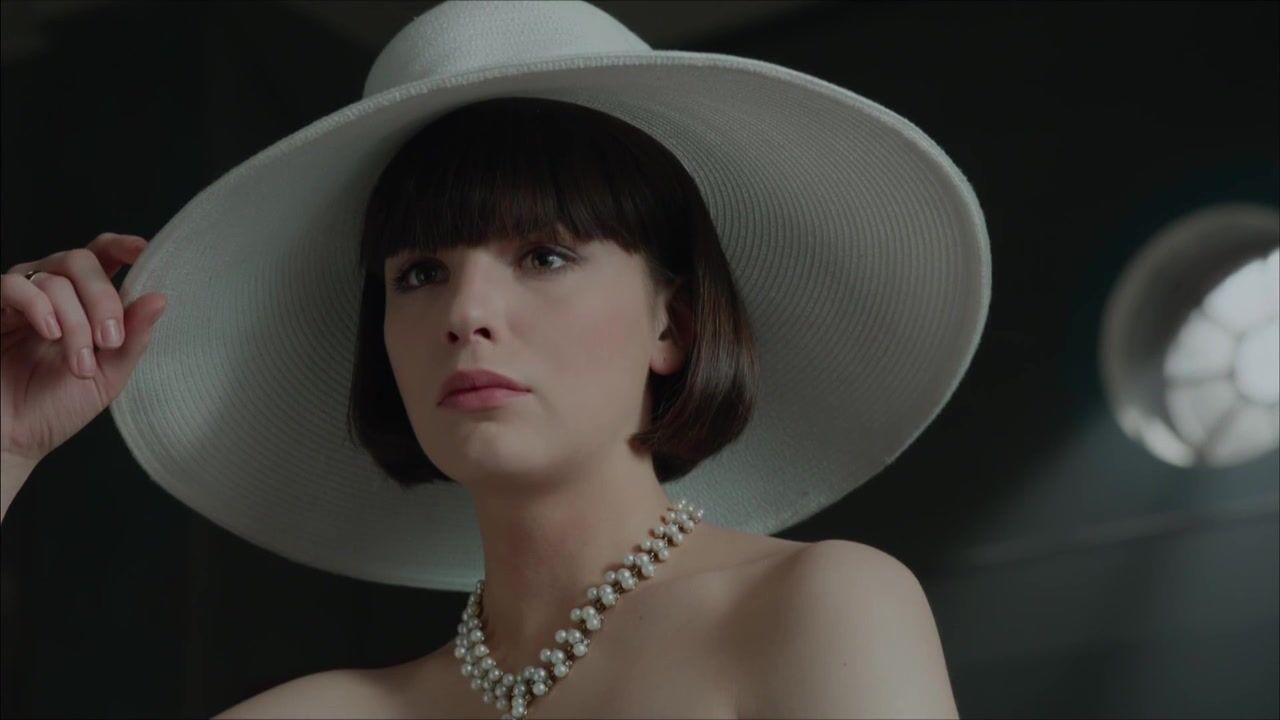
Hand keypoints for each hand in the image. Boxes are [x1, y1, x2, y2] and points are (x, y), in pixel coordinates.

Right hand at [0, 232, 167, 472]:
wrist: (12, 439)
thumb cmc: (55, 408)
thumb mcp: (109, 375)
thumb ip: (133, 338)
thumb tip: (159, 298)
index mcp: (85, 303)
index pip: (103, 256)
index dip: (123, 246)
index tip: (144, 252)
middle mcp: (52, 293)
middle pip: (82, 260)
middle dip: (103, 299)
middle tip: (109, 341)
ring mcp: (20, 300)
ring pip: (54, 279)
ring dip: (75, 322)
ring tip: (79, 363)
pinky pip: (13, 286)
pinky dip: (38, 306)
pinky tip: (50, 334)